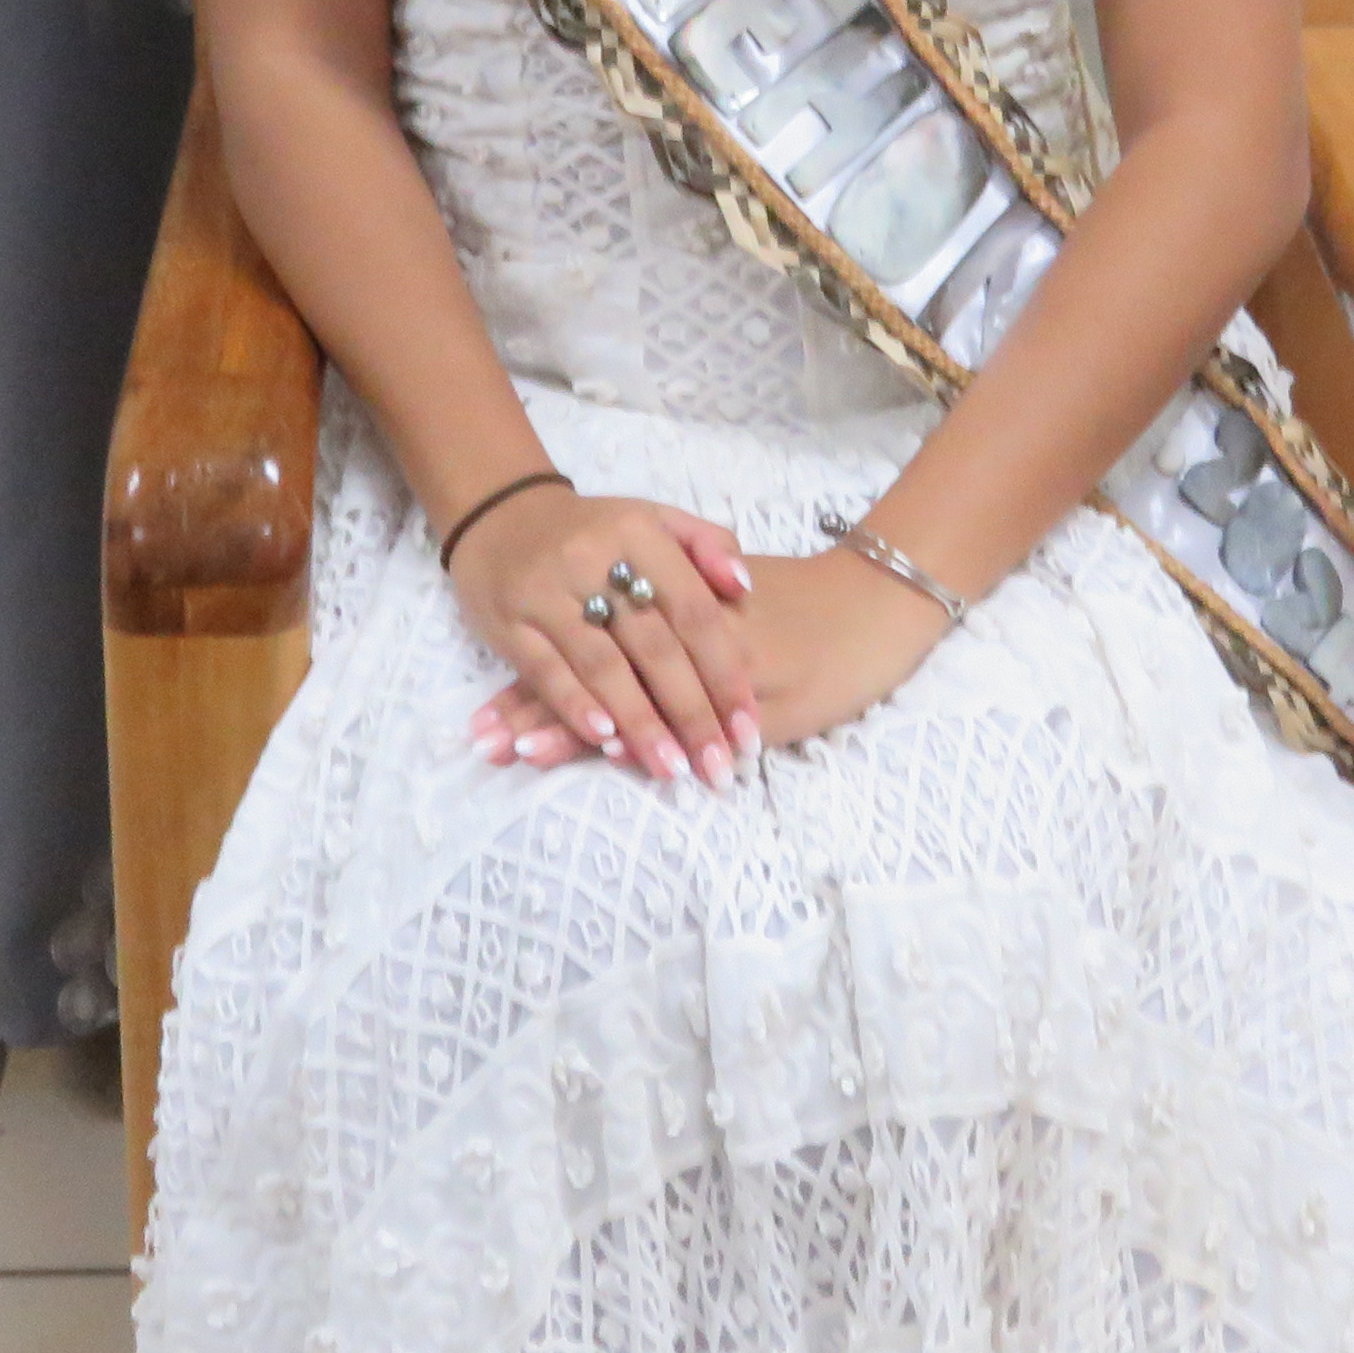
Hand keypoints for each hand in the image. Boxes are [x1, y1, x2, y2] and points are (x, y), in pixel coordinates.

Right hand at [446, 487, 759, 784]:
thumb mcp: (655, 518)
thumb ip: (708, 545)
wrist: (500, 515)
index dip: (723, 671)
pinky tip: (606, 742)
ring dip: (640, 725)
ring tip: (671, 769)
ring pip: (604, 668)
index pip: (693, 611)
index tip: (747, 724)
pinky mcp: (510, 623)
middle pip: (654, 648)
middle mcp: (593, 560)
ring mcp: (547, 593)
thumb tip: (743, 588)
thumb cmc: (595, 530)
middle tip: (717, 767)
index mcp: (640, 532)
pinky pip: (547, 673)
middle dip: (691, 714)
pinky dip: (578, 709)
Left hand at [471, 543, 955, 772]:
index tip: (485, 703)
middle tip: (478, 738)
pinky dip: (641, 736)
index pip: (586, 638)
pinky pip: (684, 718)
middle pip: (593, 668)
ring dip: (567, 727)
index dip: (537, 669)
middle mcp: (680, 628)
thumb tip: (626, 634)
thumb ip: (676, 609)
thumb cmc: (802, 606)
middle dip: (533, 705)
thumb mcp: (732, 595)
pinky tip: (609, 757)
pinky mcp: (750, 696)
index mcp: (669, 597)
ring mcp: (712, 663)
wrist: (875, 606)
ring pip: (628, 695)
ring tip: (509, 752)